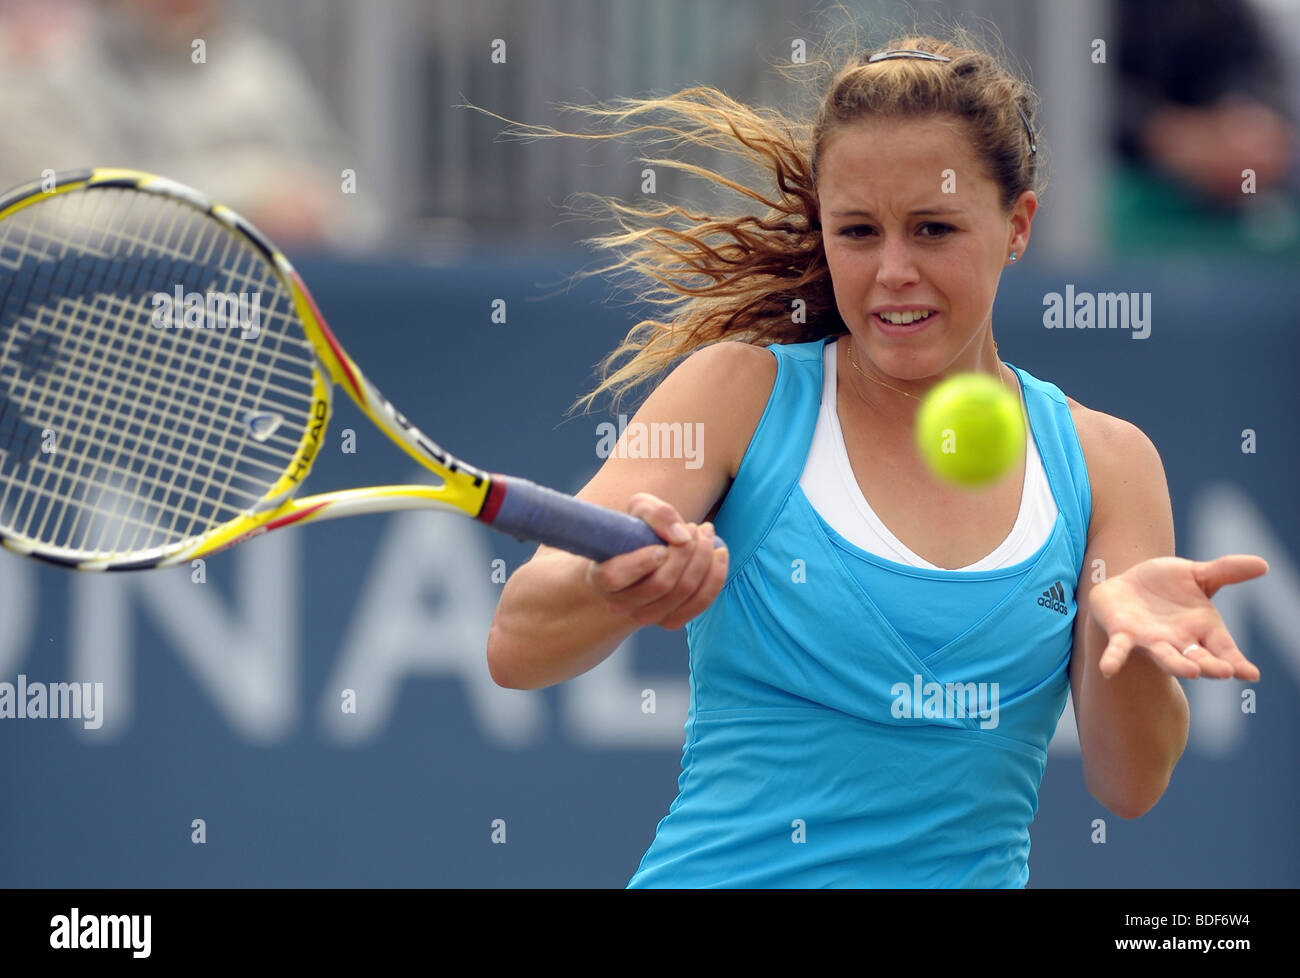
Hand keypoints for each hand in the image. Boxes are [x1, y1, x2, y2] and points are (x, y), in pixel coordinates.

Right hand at [585, 492, 727, 629]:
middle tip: (694, 527)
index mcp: (603, 576)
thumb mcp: (641, 508)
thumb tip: (681, 537)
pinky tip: (719, 553)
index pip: (615, 577)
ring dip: (703, 559)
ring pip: (683, 593)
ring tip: (705, 534)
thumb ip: (656, 513)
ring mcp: (645, 616)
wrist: (647, 551)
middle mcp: (620, 603)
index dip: (642, 561)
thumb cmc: (639, 529)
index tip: (662, 543)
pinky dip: (715, 577)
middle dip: (686, 551)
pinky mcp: (669, 621)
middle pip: (660, 584)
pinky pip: (699, 604)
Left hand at [1089, 554, 1267, 679]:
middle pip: (1198, 658)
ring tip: (1190, 672)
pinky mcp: (1122, 634)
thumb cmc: (1165, 584)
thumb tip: (1263, 564)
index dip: (1237, 662)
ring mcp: (1150, 640)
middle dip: (1210, 665)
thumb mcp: (1196, 574)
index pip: (1224, 650)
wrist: (1125, 584)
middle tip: (1224, 672)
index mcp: (1202, 629)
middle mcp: (1178, 641)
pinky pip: (1118, 649)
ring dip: (1176, 664)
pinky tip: (1108, 669)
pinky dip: (1114, 659)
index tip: (1251, 674)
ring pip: (1165, 656)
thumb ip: (1225, 572)